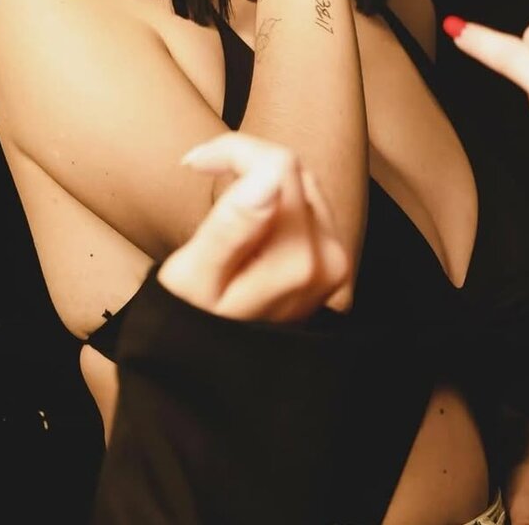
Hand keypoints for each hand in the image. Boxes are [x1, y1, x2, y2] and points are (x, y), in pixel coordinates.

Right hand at [157, 132, 348, 320]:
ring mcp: (335, 262)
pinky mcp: (332, 262)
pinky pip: (308, 204)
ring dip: (260, 177)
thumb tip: (267, 178)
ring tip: (219, 196)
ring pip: (303, 181)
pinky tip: (245, 213)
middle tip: (203, 169)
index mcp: (298, 260)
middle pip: (294, 168)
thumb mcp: (194, 281)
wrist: (216, 377)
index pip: (279, 164)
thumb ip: (231, 228)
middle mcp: (329, 258)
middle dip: (246, 160)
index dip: (234, 152)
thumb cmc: (193, 327)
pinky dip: (275, 196)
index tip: (195, 163)